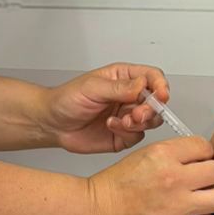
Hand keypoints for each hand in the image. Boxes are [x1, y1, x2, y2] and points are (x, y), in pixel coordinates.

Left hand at [46, 65, 169, 154]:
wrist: (52, 124)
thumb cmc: (67, 99)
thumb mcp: (92, 87)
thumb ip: (119, 87)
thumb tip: (142, 85)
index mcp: (124, 78)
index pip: (153, 77)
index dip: (161, 86)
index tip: (161, 96)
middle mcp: (129, 97)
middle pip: (156, 101)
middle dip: (150, 109)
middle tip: (137, 115)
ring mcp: (127, 116)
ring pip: (151, 120)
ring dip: (140, 122)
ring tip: (122, 122)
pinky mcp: (123, 135)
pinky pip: (137, 136)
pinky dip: (128, 133)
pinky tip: (111, 126)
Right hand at [90, 135, 213, 214]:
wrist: (95, 212)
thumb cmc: (115, 187)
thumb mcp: (144, 155)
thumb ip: (174, 155)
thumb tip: (199, 160)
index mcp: (164, 154)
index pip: (205, 147)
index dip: (203, 156)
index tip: (198, 164)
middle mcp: (173, 177)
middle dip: (210, 178)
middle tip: (200, 184)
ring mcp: (176, 206)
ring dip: (212, 201)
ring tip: (200, 204)